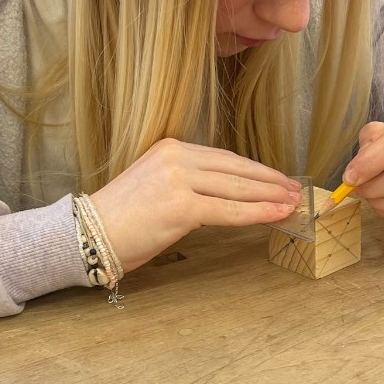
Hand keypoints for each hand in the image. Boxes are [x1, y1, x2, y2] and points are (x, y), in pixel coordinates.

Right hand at [90, 139, 301, 272]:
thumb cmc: (121, 219)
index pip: (224, 158)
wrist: (89, 234)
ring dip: (270, 196)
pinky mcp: (181, 206)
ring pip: (237, 188)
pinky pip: (229, 210)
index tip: (277, 178)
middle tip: (294, 189)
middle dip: (269, 180)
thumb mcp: (155, 185)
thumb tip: (225, 195)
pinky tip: (275, 215)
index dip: (255, 169)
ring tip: (292, 202)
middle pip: (235, 168)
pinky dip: (257, 213)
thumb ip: (187, 183)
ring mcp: (178, 180)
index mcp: (170, 148)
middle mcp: (176, 157)